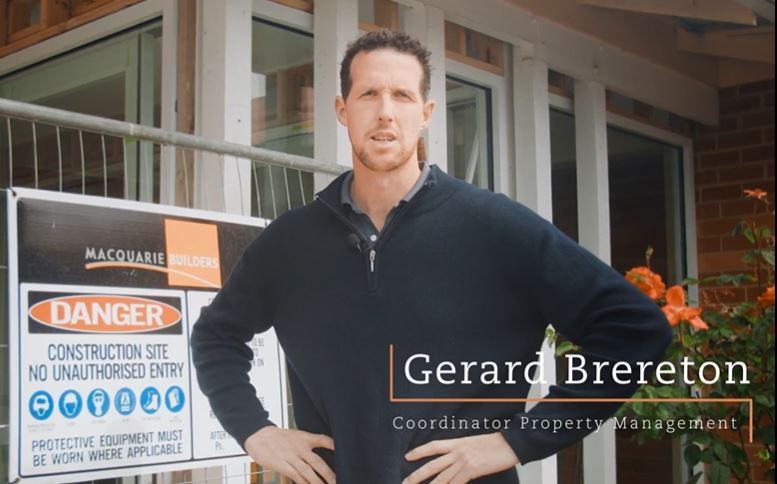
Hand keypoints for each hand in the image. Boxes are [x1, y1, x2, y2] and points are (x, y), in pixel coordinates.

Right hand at [244, 426, 335, 483]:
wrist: (259, 436)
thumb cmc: (279, 437)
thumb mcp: (296, 435)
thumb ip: (308, 443)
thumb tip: (318, 456)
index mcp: (305, 438)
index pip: (323, 439)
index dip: (334, 445)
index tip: (345, 451)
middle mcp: (301, 448)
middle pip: (318, 462)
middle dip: (329, 474)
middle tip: (339, 481)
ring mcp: (292, 457)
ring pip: (308, 473)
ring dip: (318, 483)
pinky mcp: (283, 466)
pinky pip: (296, 477)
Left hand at [402, 432, 518, 483]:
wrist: (509, 444)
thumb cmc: (495, 444)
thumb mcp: (474, 443)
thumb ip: (461, 451)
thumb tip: (453, 462)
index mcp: (457, 442)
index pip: (433, 446)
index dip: (419, 451)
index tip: (407, 457)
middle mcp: (457, 452)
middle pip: (433, 465)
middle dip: (417, 475)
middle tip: (406, 482)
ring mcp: (464, 462)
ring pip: (442, 478)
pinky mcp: (472, 471)